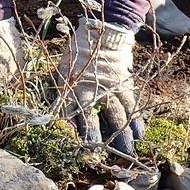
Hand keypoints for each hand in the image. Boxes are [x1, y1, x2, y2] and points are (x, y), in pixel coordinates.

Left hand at [56, 18, 144, 154]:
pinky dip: (136, 121)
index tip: (71, 148)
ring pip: (115, 116)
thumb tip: (50, 114)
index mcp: (71, 88)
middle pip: (91, 119)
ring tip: (125, 152)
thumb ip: (61, 91)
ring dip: (121, 136)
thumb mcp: (64, 71)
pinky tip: (140, 134)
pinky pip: (131, 105)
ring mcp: (109, 89)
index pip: (67, 114)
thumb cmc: (78, 55)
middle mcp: (90, 91)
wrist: (103, 34)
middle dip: (94, 139)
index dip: (69, 131)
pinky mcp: (125, 86)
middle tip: (97, 155)